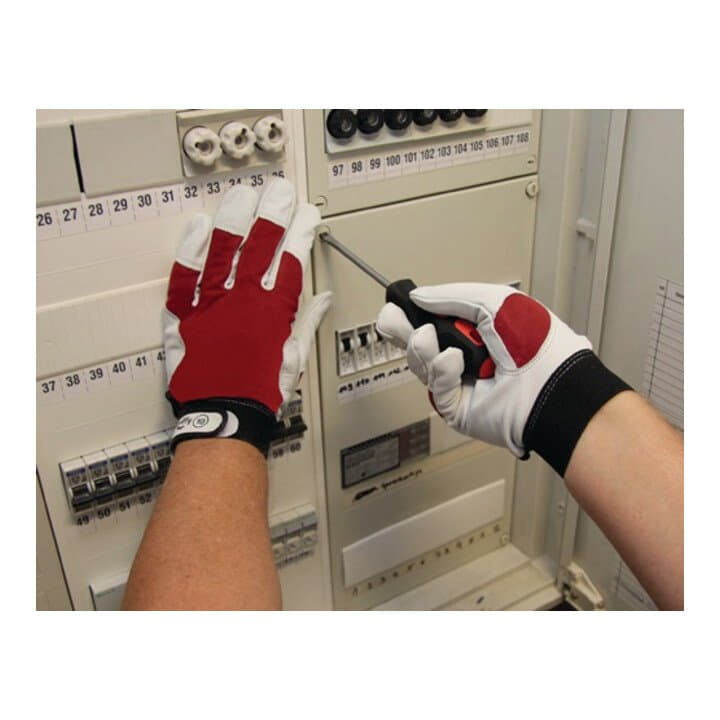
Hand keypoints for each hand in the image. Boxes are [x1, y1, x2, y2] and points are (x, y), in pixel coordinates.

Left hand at [163, 178, 330, 455]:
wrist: (223, 417)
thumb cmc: (260, 391)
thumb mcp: (293, 358)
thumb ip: (306, 321)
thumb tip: (324, 297)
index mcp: (273, 311)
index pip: (292, 260)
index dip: (302, 232)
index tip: (308, 214)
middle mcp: (244, 300)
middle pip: (260, 246)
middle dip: (274, 214)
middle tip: (280, 191)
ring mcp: (212, 304)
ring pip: (223, 251)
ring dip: (235, 219)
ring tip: (243, 194)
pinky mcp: (184, 314)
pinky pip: (185, 276)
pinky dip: (191, 250)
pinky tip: (200, 225)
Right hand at [377, 282, 628, 474]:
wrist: (552, 388)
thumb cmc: (539, 346)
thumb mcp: (494, 301)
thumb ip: (452, 296)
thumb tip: (420, 296)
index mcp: (477, 329)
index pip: (434, 320)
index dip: (412, 313)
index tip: (397, 305)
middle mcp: (467, 356)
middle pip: (418, 343)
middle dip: (403, 331)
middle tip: (391, 320)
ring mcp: (461, 382)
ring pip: (421, 364)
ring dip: (421, 347)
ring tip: (428, 336)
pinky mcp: (457, 407)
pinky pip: (435, 387)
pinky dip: (441, 370)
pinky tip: (454, 361)